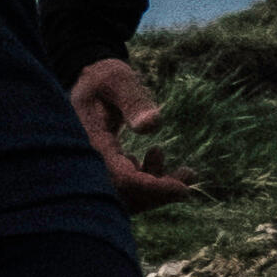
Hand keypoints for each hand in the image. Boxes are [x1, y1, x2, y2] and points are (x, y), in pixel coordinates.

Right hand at [67, 52, 186, 200]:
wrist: (89, 84)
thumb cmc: (103, 79)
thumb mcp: (117, 79)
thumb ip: (133, 99)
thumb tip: (152, 125)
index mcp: (88, 143)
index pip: (120, 179)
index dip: (151, 188)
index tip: (183, 189)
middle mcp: (88, 164)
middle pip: (123, 197)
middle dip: (158, 194)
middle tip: (189, 177)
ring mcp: (95, 170)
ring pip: (126, 197)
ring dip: (157, 190)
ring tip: (187, 172)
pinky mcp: (105, 171)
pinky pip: (126, 190)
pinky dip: (148, 183)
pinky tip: (158, 157)